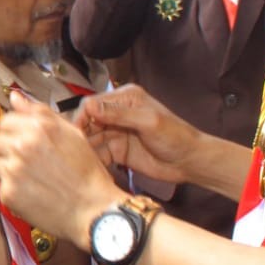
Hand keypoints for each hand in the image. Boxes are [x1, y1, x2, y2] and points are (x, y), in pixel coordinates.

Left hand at [0, 91, 123, 245]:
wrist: (92, 209)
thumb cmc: (86, 173)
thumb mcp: (72, 133)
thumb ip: (39, 112)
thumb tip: (15, 97)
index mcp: (39, 128)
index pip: (5, 120)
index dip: (14, 130)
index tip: (22, 140)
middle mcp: (23, 146)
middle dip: (6, 149)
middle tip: (24, 160)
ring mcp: (14, 170)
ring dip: (5, 169)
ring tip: (27, 177)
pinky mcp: (9, 193)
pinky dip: (11, 189)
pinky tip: (30, 191)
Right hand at [75, 84, 203, 185]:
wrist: (190, 161)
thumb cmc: (176, 136)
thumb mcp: (148, 122)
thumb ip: (118, 114)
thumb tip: (90, 106)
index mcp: (126, 98)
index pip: (93, 103)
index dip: (81, 117)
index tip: (75, 132)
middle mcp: (118, 113)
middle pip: (88, 121)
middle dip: (80, 134)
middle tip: (74, 149)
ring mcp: (117, 133)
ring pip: (91, 138)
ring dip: (85, 148)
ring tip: (79, 160)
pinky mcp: (118, 151)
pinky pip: (99, 153)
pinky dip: (93, 160)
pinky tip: (90, 167)